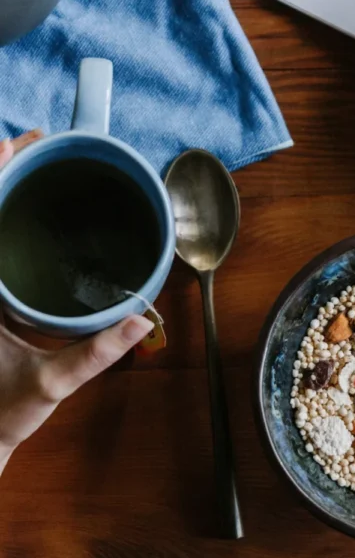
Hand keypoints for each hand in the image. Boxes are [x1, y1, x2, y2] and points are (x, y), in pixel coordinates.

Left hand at [0, 138, 153, 470]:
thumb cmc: (1, 414)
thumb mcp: (49, 384)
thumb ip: (94, 354)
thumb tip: (138, 320)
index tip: (16, 143)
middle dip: (3, 172)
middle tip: (34, 143)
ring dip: (5, 193)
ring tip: (32, 164)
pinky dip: (8, 222)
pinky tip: (30, 214)